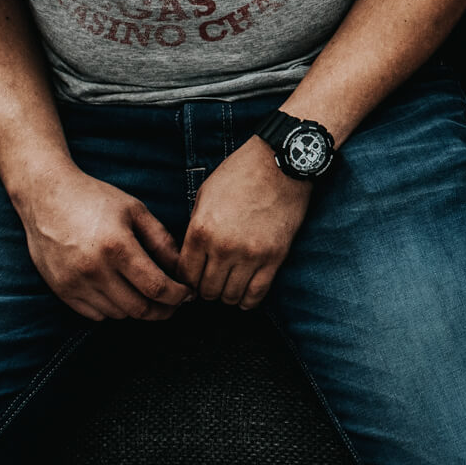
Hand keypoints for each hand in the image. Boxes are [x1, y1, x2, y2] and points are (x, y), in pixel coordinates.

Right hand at [15, 162, 191, 321]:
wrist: (46, 196)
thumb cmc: (94, 199)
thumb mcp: (135, 210)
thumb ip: (161, 240)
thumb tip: (181, 268)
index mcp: (117, 247)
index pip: (156, 287)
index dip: (177, 296)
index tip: (187, 294)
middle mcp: (94, 270)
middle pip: (139, 308)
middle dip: (163, 310)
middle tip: (173, 304)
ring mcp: (74, 283)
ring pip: (118, 314)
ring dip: (137, 309)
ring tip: (146, 295)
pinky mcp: (60, 290)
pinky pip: (94, 315)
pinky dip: (112, 310)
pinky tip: (120, 293)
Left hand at [180, 137, 313, 310]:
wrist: (281, 164)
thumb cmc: (241, 174)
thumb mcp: (205, 195)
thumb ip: (195, 227)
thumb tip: (190, 256)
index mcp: (201, 230)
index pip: (185, 274)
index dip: (186, 281)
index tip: (192, 279)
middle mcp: (223, 247)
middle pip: (206, 290)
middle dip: (205, 290)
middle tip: (211, 283)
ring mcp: (250, 254)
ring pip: (230, 296)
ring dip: (226, 295)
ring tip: (229, 286)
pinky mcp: (274, 257)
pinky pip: (256, 294)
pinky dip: (248, 300)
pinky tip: (245, 295)